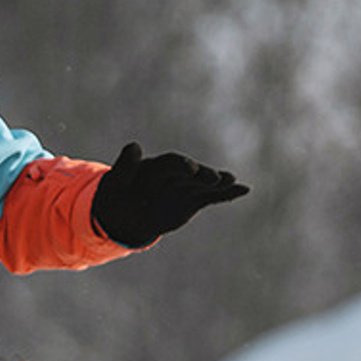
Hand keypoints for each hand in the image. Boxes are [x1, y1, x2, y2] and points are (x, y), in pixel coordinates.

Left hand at [91, 142, 248, 248]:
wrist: (122, 214)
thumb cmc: (118, 194)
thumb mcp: (115, 182)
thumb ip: (125, 165)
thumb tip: (134, 146)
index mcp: (158, 165)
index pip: (172, 163)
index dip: (181, 166)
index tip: (190, 169)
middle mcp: (176, 173)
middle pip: (193, 173)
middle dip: (203, 175)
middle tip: (213, 179)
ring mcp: (187, 186)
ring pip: (205, 184)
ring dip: (220, 183)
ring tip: (232, 182)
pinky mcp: (194, 200)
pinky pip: (212, 197)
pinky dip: (227, 193)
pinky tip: (244, 189)